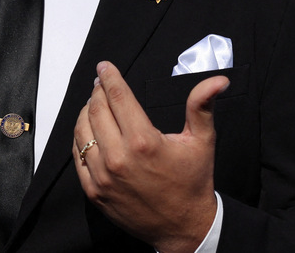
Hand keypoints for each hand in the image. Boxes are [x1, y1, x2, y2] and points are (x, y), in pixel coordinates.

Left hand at [73, 61, 227, 252]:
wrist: (183, 228)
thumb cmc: (193, 183)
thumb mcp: (201, 142)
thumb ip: (202, 106)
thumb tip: (218, 81)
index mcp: (143, 141)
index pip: (118, 97)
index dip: (109, 77)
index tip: (104, 66)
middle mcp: (118, 158)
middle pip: (96, 110)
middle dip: (97, 92)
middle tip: (101, 83)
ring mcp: (103, 176)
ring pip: (82, 131)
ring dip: (86, 112)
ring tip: (94, 104)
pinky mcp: (94, 191)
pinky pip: (77, 156)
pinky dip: (80, 139)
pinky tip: (89, 131)